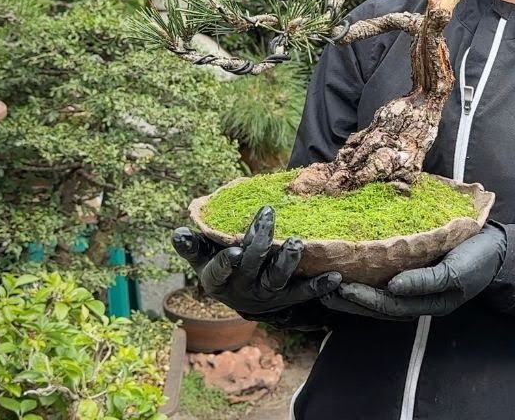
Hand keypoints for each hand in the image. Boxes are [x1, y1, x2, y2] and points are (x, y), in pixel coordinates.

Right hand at [172, 206, 340, 314]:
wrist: (239, 293)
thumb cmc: (217, 265)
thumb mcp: (199, 257)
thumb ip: (190, 245)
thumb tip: (178, 233)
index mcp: (217, 280)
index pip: (219, 272)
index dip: (226, 263)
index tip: (234, 251)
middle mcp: (242, 289)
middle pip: (251, 267)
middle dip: (259, 242)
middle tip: (267, 217)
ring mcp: (266, 294)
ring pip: (277, 280)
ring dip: (287, 262)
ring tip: (296, 243)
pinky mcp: (288, 297)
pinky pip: (304, 293)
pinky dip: (320, 286)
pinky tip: (336, 276)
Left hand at [321, 224, 505, 320]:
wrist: (496, 249)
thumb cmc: (477, 259)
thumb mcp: (455, 271)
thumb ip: (425, 280)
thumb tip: (392, 286)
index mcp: (425, 303)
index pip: (385, 305)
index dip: (361, 297)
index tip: (338, 286)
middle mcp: (414, 299)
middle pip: (374, 305)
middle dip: (346, 299)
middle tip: (318, 287)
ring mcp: (412, 288)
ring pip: (374, 295)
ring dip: (349, 290)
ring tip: (324, 280)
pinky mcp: (410, 273)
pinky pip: (382, 279)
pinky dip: (363, 276)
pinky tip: (347, 267)